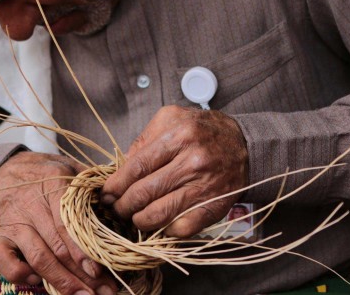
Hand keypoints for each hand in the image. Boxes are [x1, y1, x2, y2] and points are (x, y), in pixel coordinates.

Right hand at [0, 151, 117, 294]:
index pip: (67, 224)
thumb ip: (93, 182)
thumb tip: (119, 198)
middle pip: (56, 247)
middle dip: (80, 274)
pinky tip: (38, 283)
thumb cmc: (49, 172)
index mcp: (53, 185)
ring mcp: (14, 223)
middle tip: (103, 292)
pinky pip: (2, 260)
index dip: (82, 250)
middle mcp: (31, 206)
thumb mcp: (72, 168)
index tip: (98, 270)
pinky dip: (19, 275)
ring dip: (60, 281)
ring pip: (36, 258)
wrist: (10, 168)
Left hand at [101, 105, 248, 236]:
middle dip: (122, 205)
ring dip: (139, 221)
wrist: (244, 145)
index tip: (105, 194)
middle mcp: (192, 162)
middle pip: (144, 193)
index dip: (116, 185)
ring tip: (133, 217)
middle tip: (115, 208)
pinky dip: (164, 231)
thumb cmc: (202, 131)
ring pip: (159, 215)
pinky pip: (180, 229)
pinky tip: (158, 224)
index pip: (137, 167)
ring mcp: (204, 187)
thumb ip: (144, 139)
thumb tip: (121, 167)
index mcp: (178, 136)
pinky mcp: (213, 208)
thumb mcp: (171, 119)